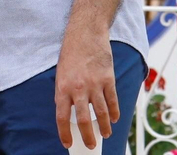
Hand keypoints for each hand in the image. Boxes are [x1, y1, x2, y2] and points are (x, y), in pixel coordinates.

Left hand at [56, 24, 117, 148]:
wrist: (85, 33)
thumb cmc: (71, 53)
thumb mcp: (61, 73)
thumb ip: (66, 93)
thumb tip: (72, 114)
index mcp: (62, 87)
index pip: (62, 117)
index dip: (64, 133)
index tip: (67, 143)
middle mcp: (78, 88)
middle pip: (83, 119)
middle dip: (87, 136)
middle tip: (91, 145)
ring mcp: (94, 84)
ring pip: (101, 113)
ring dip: (104, 127)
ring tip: (105, 134)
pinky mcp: (108, 78)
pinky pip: (112, 100)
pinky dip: (114, 112)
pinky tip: (114, 119)